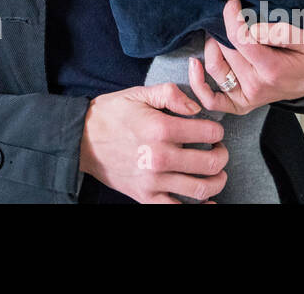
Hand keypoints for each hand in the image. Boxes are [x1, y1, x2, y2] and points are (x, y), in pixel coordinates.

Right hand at [79, 84, 228, 203]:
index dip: (217, 132)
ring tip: (216, 173)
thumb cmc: (111, 114)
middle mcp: (159, 157)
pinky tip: (207, 201)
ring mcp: (153, 180)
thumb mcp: (139, 94)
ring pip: (200, 189)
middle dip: (222, 156)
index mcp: (160, 128)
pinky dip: (199, 208)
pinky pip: (177, 209)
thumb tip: (196, 107)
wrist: (81, 139)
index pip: (208, 133)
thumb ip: (170, 94)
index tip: (214, 132)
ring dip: (217, 182)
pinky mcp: (145, 196)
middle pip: (211, 163)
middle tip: (219, 150)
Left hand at [185, 0, 303, 113]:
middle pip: (227, 50)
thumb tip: (252, 29)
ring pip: (215, 67)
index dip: (231, 17)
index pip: (240, 39)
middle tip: (232, 17)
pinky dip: (198, 83)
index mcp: (272, 69)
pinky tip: (196, 64)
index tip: (232, 3)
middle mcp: (256, 86)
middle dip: (225, 28)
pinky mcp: (238, 104)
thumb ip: (281, 32)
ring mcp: (246, 98)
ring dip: (212, 46)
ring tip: (220, 33)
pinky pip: (211, 99)